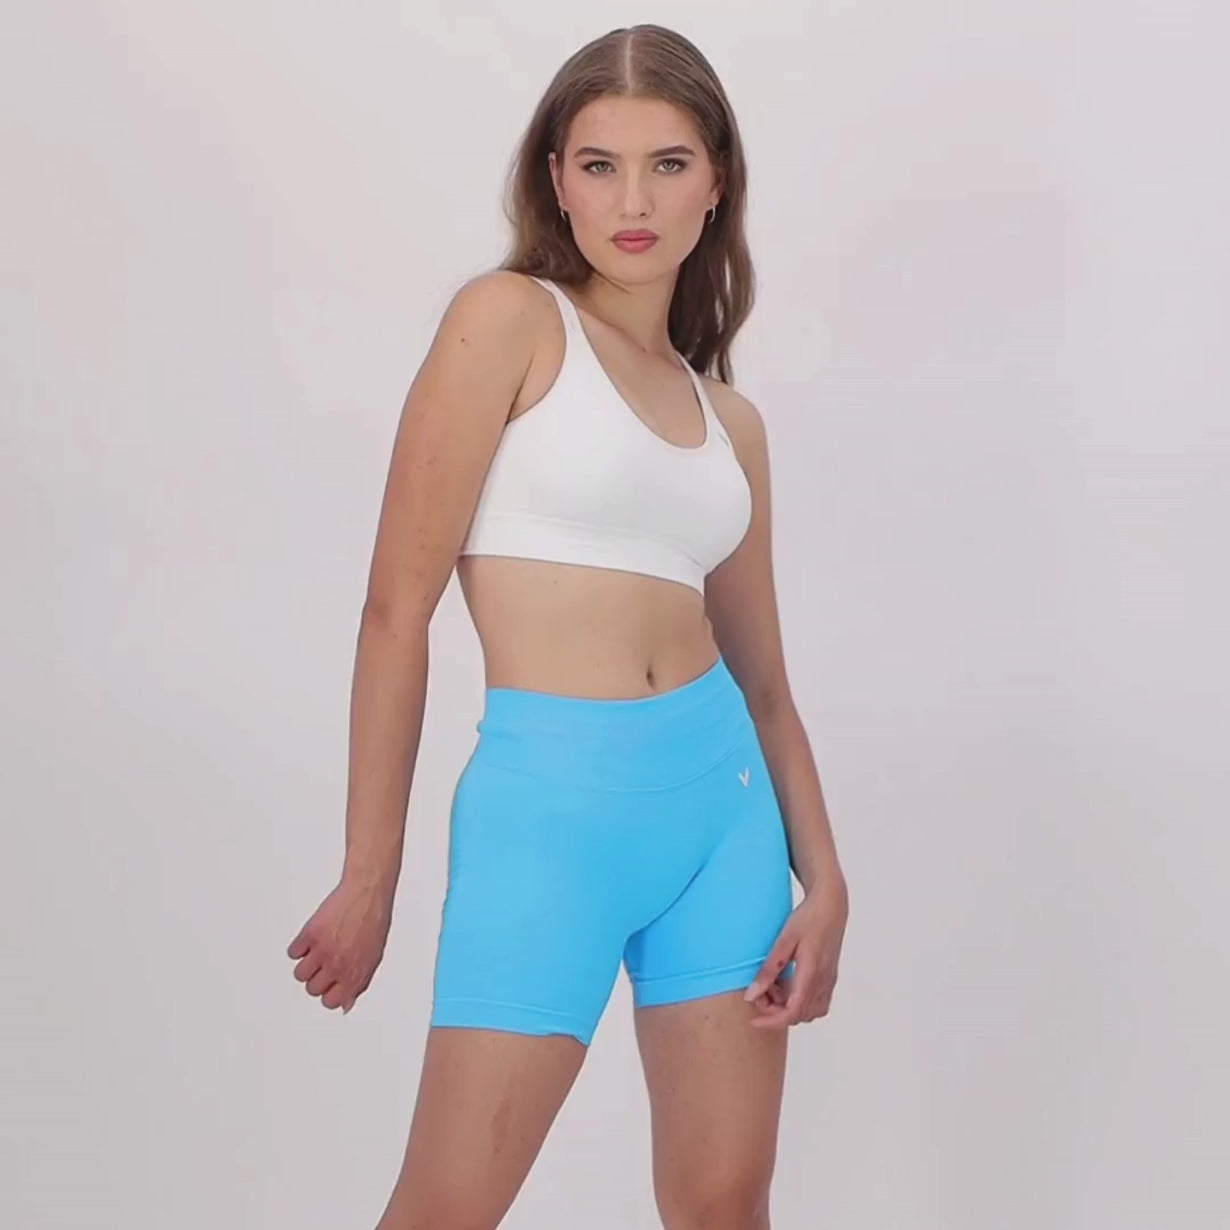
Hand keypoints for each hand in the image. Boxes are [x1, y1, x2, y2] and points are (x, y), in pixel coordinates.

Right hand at [286, 875, 393, 1013]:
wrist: (367, 893)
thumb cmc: (374, 921)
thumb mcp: (373, 957)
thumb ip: (359, 983)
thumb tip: (345, 1006)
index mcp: (355, 974)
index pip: (331, 1002)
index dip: (329, 993)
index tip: (330, 984)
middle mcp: (338, 965)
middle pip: (312, 989)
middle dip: (318, 978)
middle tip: (325, 963)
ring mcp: (323, 950)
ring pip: (300, 974)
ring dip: (306, 964)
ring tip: (317, 950)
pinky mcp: (310, 934)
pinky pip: (293, 952)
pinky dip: (299, 947)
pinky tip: (311, 939)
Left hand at [744, 874, 847, 1028]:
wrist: (832, 905)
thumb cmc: (808, 918)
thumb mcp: (784, 940)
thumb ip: (769, 969)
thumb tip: (751, 995)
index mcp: (811, 973)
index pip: (792, 1012)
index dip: (772, 1021)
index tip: (754, 1021)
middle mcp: (823, 982)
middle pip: (799, 1015)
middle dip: (776, 1011)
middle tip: (759, 991)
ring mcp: (829, 982)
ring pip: (808, 1012)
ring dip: (787, 1007)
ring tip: (772, 984)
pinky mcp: (829, 979)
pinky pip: (815, 1003)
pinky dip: (798, 1001)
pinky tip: (786, 983)